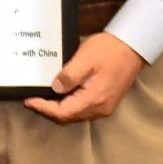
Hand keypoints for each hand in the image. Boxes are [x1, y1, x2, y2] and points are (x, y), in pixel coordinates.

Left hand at [24, 30, 147, 123]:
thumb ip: (69, 76)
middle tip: (32, 101)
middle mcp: (100, 108)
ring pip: (75, 115)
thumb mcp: (85, 58)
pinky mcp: (107, 101)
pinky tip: (60, 96)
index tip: (28, 100)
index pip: (63, 112)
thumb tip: (55, 88)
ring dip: (58, 109)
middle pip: (68, 117)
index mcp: (94, 99)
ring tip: (42, 99)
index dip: (43, 108)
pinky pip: (83, 109)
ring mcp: (105, 106)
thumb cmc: (109, 50)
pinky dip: (69, 106)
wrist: (133, 46)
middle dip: (48, 111)